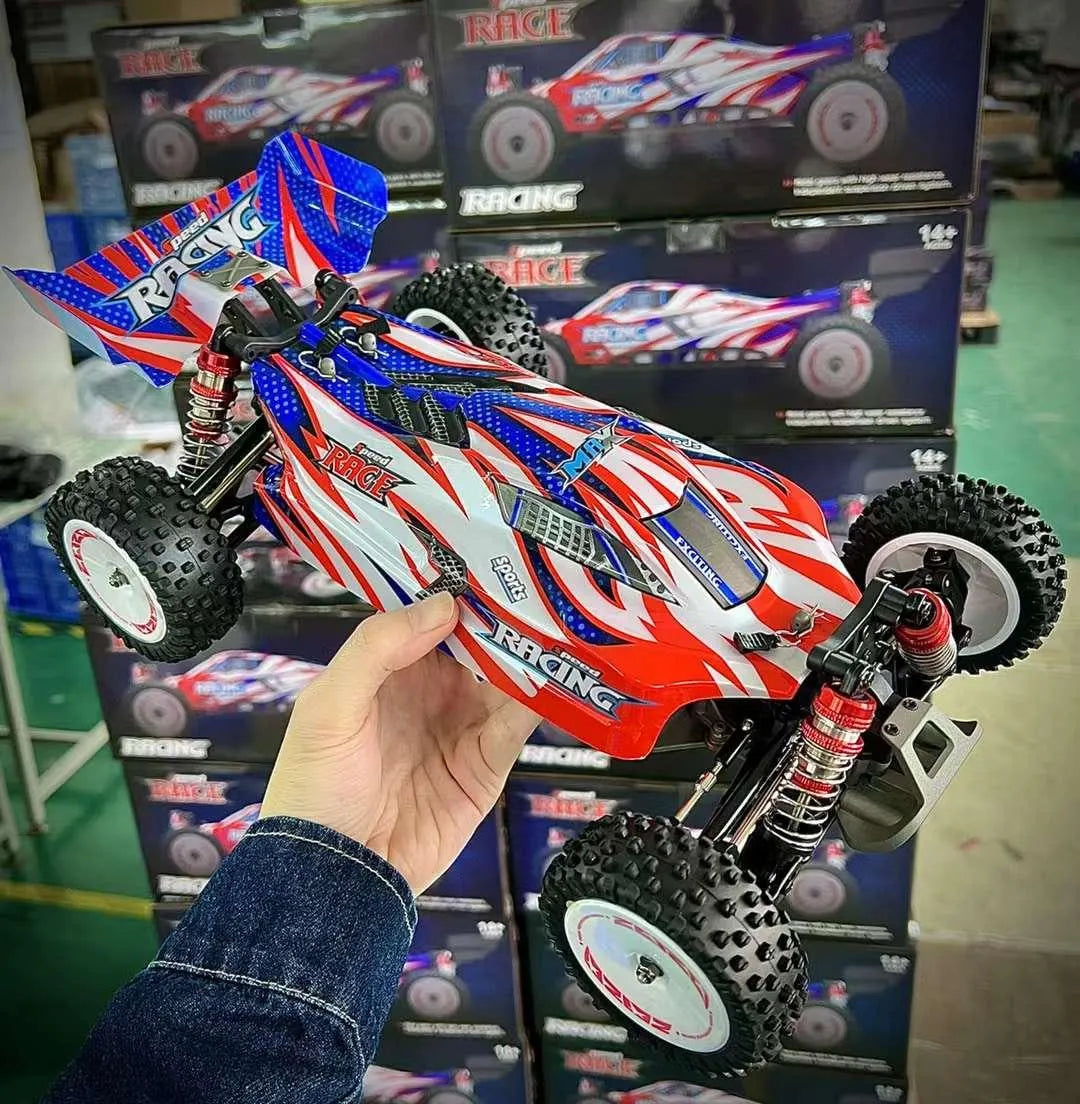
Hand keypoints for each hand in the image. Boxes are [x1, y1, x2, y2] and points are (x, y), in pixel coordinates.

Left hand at [260, 593, 538, 893]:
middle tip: (540, 584)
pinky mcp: (486, 765)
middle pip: (478, 642)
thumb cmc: (313, 787)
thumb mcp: (328, 706)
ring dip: (531, 652)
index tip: (490, 561)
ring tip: (561, 621)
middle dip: (506, 616)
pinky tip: (558, 676)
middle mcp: (430, 691)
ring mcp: (461, 726)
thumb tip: (444, 604)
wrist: (334, 874)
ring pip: (506, 677)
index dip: (459, 590)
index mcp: (388, 669)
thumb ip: (377, 647)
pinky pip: (519, 725)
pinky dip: (541, 699)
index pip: (431, 617)